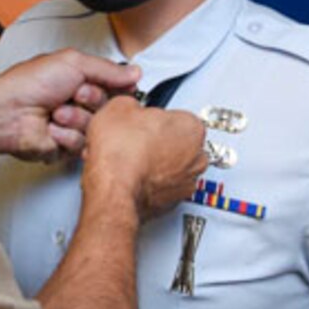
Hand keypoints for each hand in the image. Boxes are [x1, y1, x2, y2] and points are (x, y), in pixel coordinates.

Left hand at [0, 49, 140, 160]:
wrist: (8, 112)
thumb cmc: (29, 84)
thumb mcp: (74, 62)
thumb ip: (108, 69)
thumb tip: (133, 72)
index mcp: (79, 79)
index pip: (114, 86)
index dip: (118, 88)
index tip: (118, 86)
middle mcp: (77, 101)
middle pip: (108, 108)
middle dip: (93, 100)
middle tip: (76, 94)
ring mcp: (72, 124)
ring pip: (96, 128)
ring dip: (77, 119)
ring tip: (57, 112)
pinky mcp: (65, 145)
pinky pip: (82, 144)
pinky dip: (66, 135)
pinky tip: (52, 128)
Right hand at [83, 97, 207, 218]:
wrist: (112, 189)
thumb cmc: (121, 153)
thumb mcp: (120, 106)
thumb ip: (133, 104)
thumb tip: (129, 108)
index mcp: (192, 126)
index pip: (176, 115)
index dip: (154, 117)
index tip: (143, 121)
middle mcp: (197, 157)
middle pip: (178, 142)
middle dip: (158, 141)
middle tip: (135, 139)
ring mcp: (187, 182)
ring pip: (171, 167)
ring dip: (154, 163)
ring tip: (129, 159)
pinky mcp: (173, 203)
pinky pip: (163, 187)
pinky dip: (150, 183)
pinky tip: (131, 176)